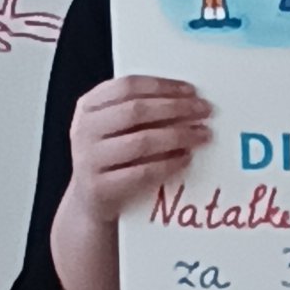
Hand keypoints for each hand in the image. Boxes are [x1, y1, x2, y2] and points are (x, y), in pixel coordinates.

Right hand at [67, 75, 211, 227]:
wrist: (89, 202)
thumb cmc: (109, 158)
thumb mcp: (112, 127)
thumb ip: (137, 110)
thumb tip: (186, 99)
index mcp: (88, 107)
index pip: (127, 86)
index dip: (162, 86)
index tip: (191, 91)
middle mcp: (84, 130)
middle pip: (136, 111)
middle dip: (176, 108)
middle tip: (204, 110)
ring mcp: (89, 160)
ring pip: (141, 141)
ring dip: (178, 135)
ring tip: (202, 134)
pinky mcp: (100, 188)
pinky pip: (142, 173)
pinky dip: (169, 164)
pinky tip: (187, 158)